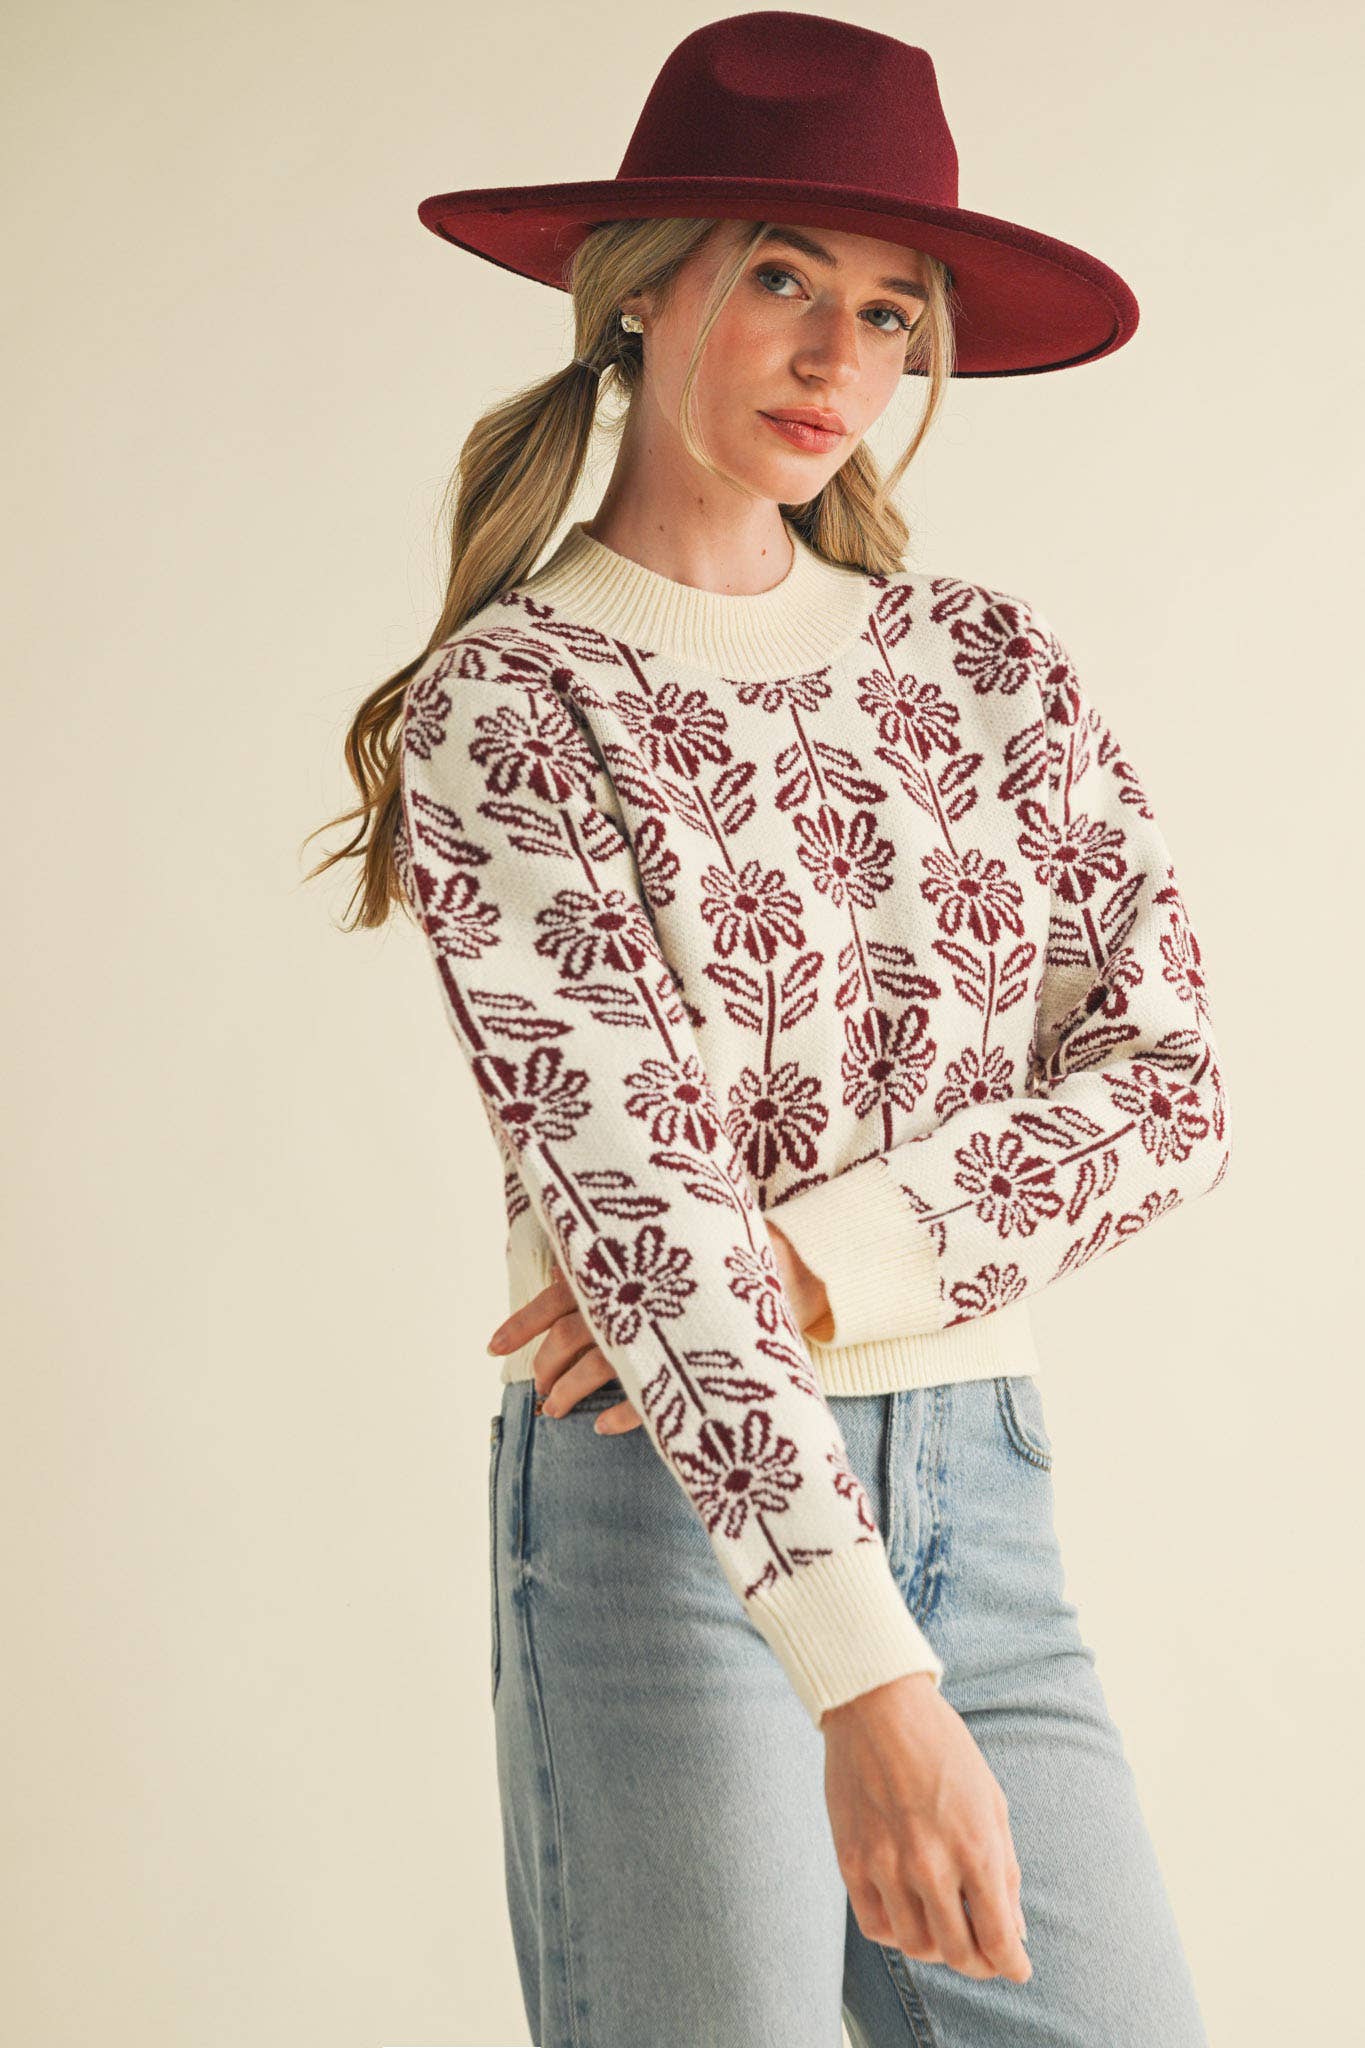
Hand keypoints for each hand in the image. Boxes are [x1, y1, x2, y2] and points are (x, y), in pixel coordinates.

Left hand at [484, 1218, 832, 1429]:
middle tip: (540, 1390)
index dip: (522, 1322)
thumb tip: (566, 1282)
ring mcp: (663, 1327)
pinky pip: (648, 1395)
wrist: (787, 1265)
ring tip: (554, 1411)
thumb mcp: (658, 1252)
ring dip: (571, 1392)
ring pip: (601, 1365)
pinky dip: (622, 1414)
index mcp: (621, 1265)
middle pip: (571, 1336)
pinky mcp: (694, 1357)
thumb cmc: (712, 1261)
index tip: (492, 1347)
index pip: (556, 1296)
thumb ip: (618, 1265)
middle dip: (547, 1367)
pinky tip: (601, 1428)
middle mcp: (636, 1294)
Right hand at [823, 1675, 1030, 1984]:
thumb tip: (1014, 1928)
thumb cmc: (942, 1746)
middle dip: (980, 1965)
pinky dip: (897, 1933)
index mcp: (975, 1847)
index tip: (1017, 1968)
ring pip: (916, 1946)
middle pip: (959, 1953)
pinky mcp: (851, 1861)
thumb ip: (1005, 1868)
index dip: (1013, 1965)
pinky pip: (875, 1925)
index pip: (999, 1938)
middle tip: (986, 1957)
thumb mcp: (991, 1799)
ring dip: (938, 1950)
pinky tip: (908, 1915)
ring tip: (947, 1931)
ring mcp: (886, 1865)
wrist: (876, 1705)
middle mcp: (931, 1865)